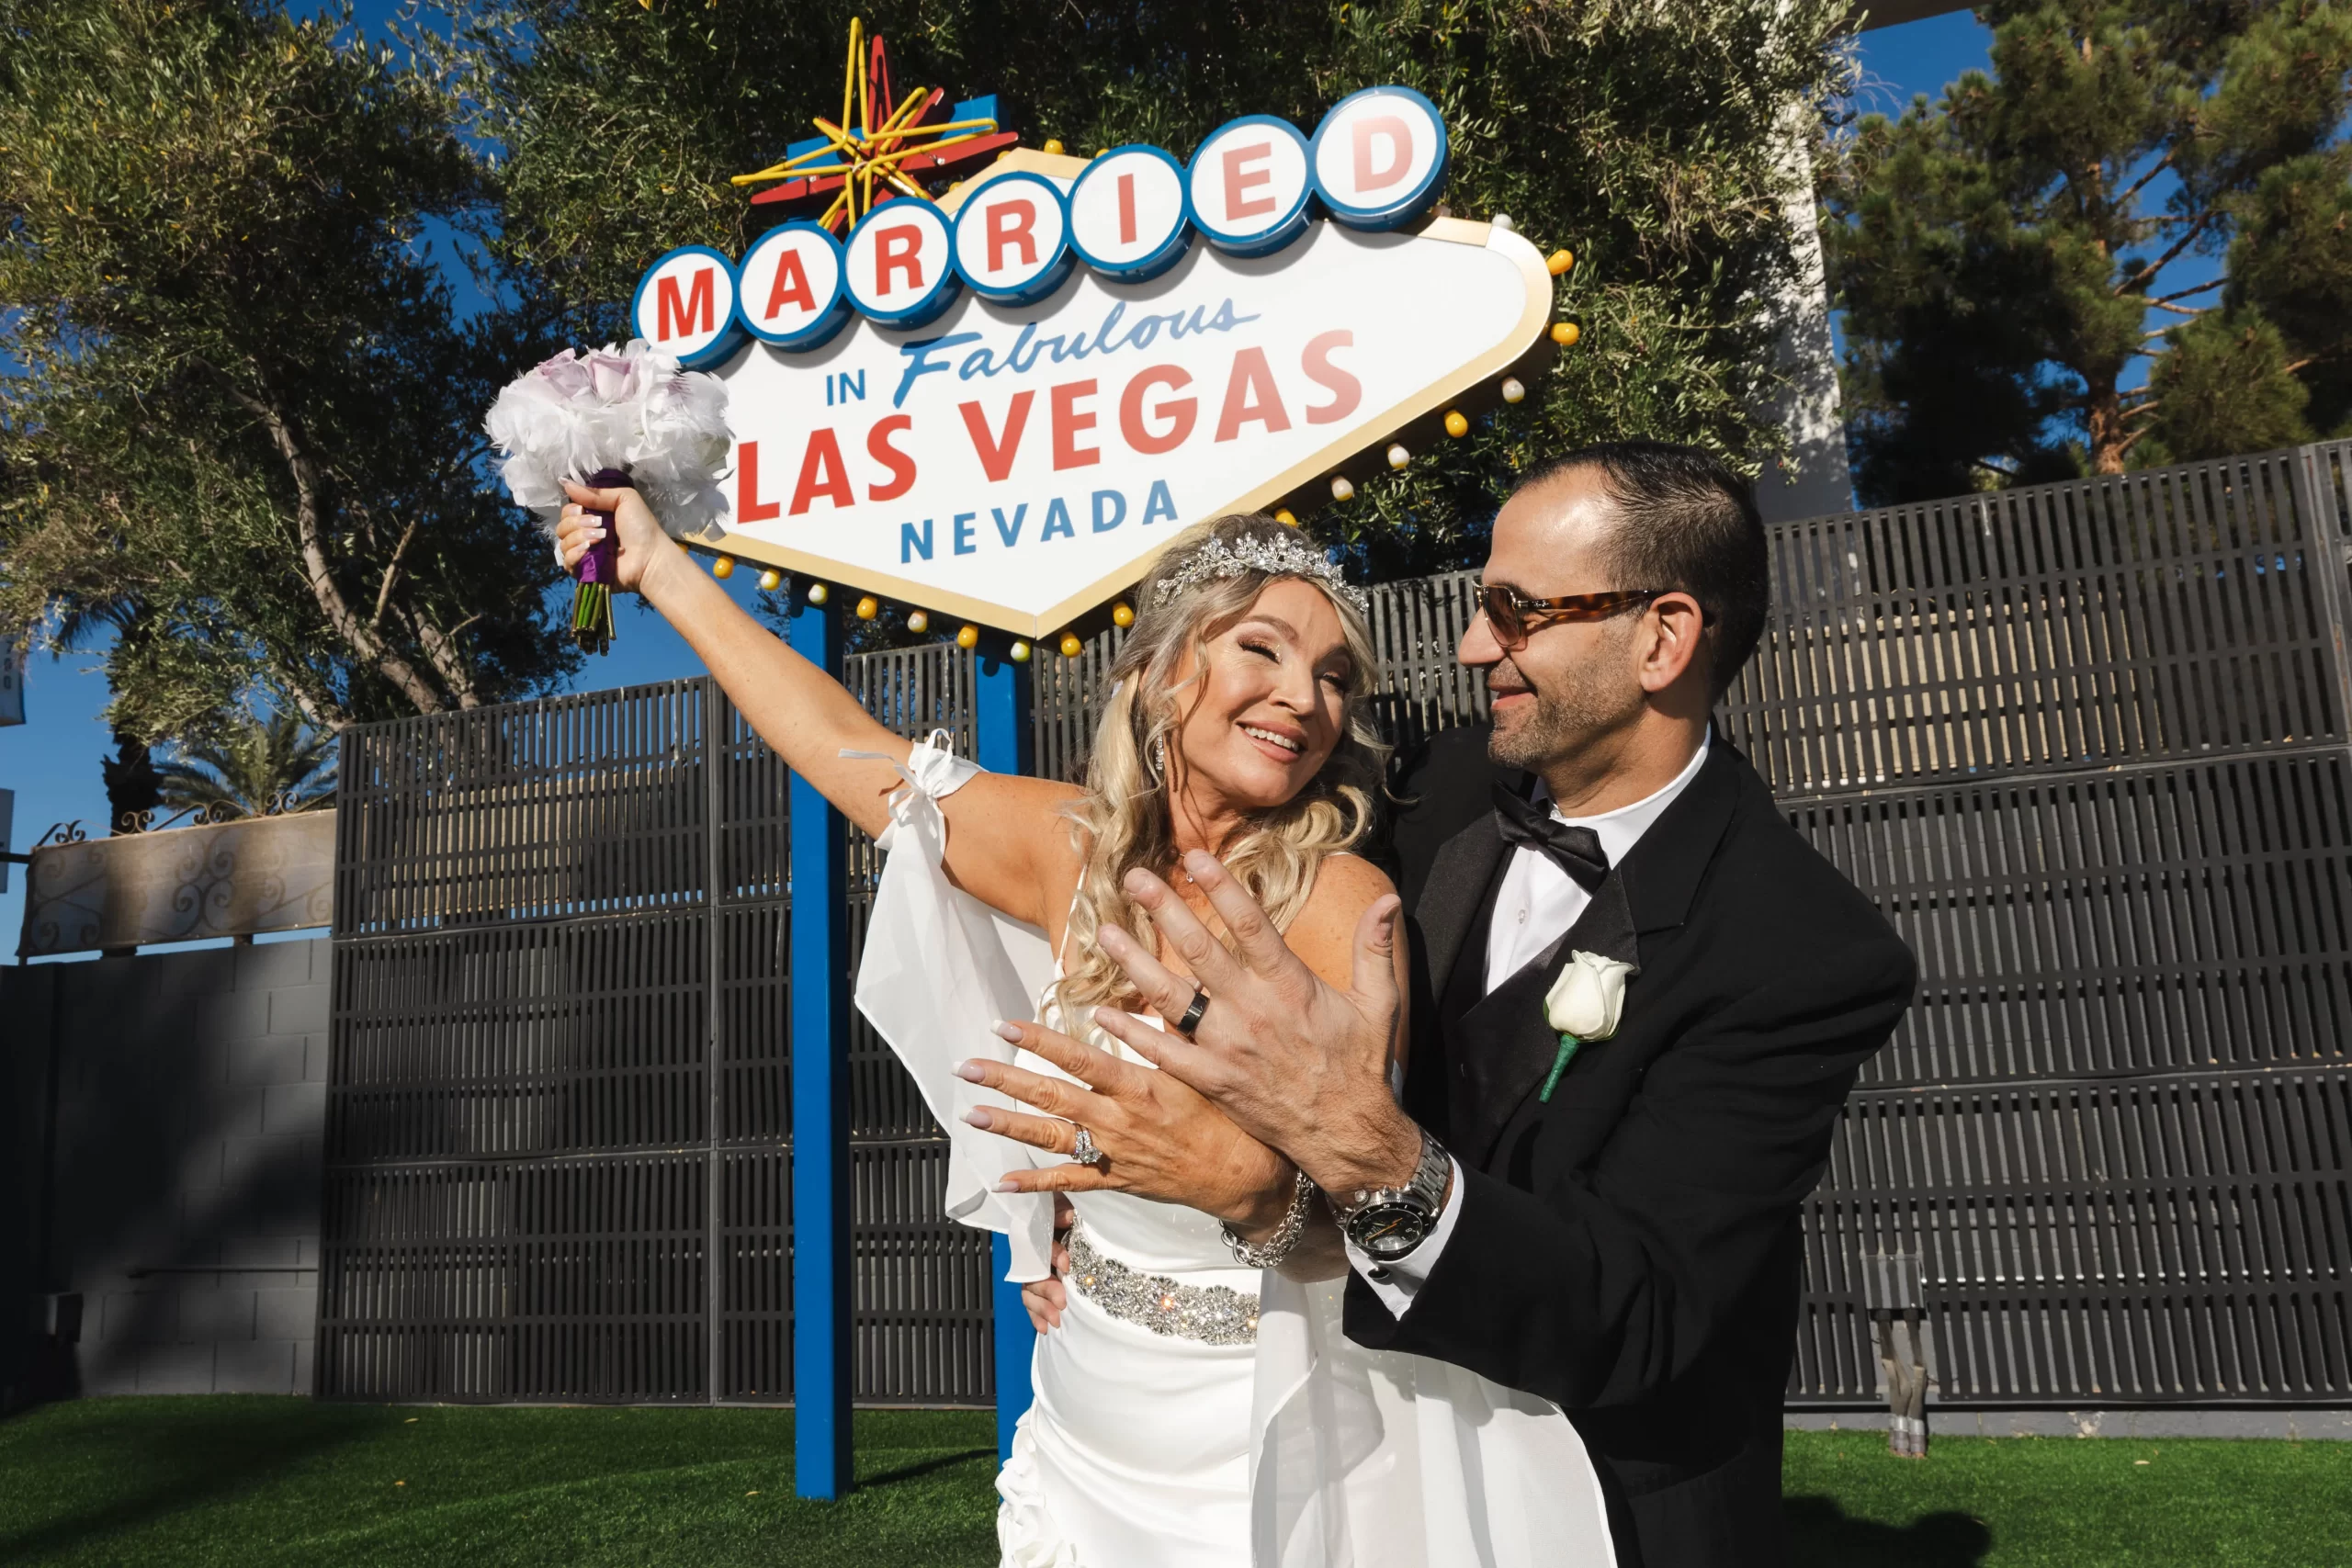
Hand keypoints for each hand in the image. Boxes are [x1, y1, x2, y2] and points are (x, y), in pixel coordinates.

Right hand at [555, 477, 682, 593]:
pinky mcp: (584, 570)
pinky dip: (576, 554)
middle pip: (562, 526)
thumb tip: (565, 483)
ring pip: (563, 543)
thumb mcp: (623, 499)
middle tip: (598, 524)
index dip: (572, 510)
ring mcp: (584, 554)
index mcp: (593, 518)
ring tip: (601, 538)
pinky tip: (591, 550)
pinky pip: (567, 561)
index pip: (568, 512)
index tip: (583, 509)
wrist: (650, 556)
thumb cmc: (641, 527)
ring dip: (580, 537)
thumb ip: (596, 493)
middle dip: (577, 523)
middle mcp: (585, 534)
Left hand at [958, 1018, 1297, 1234]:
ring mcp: (1114, 1152)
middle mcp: (1118, 1120)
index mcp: (1138, 1086)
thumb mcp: (1199, 1066)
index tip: (1004, 1027)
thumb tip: (1146, 994)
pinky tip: (1003, 1181)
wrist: (1244, 1174)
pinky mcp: (1116, 1178)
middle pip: (1051, 1097)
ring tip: (972, 1116)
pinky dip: (1035, 1183)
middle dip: (1006, 1080)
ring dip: (1009, 1126)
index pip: (1078, 1058)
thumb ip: (1167, 1032)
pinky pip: (1070, 1181)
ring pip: (1051, 1138)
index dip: (1038, 1042)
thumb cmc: (1227, 1115)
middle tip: (967, 1067)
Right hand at [1024, 1198, 1074, 1331]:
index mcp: (1039, 1233)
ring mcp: (1034, 1271)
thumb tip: (1068, 1217)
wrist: (1067, 1221)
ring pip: (1029, 1291)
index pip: (1041, 1244)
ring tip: (1055, 1321)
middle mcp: (1032, 1254)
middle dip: (1046, 1289)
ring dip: (1041, 1308)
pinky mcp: (1038, 1286)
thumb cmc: (1066, 1212)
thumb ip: (1064, 1212)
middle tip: (1062, 1302)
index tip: (1066, 1265)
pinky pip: (1031, 1302)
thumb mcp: (1065, 1207)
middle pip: (1033, 1273)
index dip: (1053, 1255)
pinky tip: (1044, 1329)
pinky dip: (1036, 1316)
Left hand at [1090, 851, 1423, 1197]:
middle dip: (1164, 910)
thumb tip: (1390, 900)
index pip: (1251, 925)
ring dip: (1134, 962)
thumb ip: (1374, 948)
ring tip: (1104, 932)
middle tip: (1134, 877)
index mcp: (1290, 986)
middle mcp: (1253, 1010)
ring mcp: (1228, 1046)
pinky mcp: (1212, 1079)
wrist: (1345, 1133)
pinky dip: (1132, 1034)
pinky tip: (1102, 1014)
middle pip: (1200, 951)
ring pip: (1172, 996)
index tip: (1196, 857)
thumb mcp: (1378, 1003)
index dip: (1223, 888)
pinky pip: (1165, 1052)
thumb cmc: (1359, 1065)